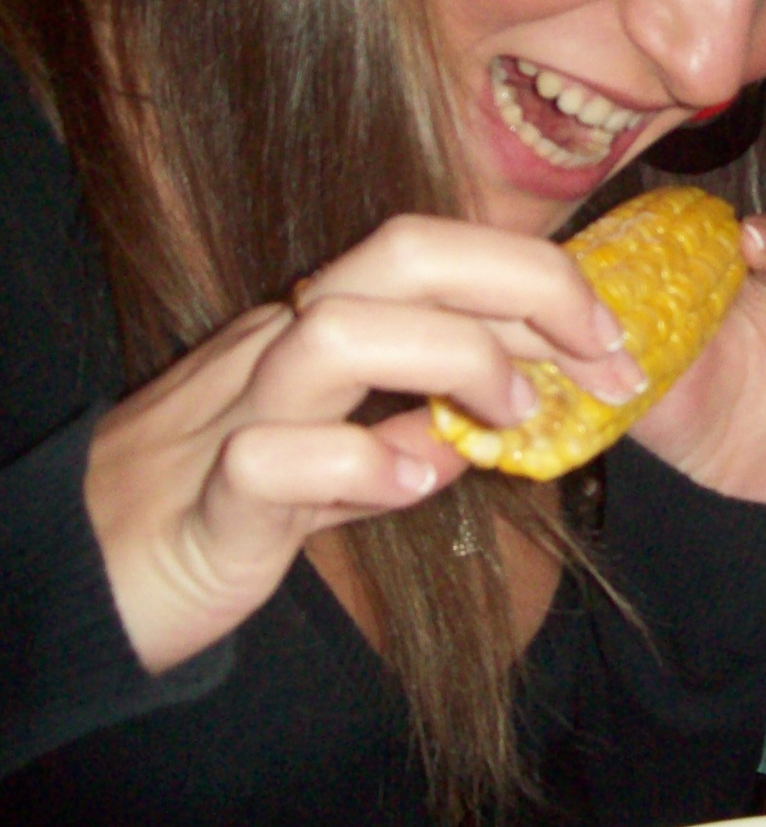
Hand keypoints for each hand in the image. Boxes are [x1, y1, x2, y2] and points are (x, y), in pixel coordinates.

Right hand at [84, 216, 646, 675]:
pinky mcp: (211, 503)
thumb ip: (407, 426)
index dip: (543, 278)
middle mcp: (279, 347)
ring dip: (454, 362)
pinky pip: (274, 459)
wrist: (86, 576)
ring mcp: (239, 415)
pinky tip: (414, 485)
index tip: (617, 341)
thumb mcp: (333, 453)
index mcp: (319, 326)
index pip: (438, 250)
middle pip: (402, 251)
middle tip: (602, 359)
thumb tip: (498, 416)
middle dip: (526, 285)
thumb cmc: (218, 503)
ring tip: (510, 423)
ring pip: (337, 329)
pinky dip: (360, 464)